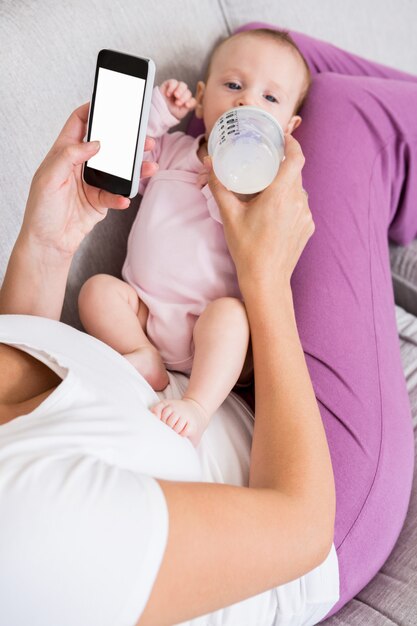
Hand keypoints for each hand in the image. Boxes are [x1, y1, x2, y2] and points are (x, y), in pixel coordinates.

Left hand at [19, 102, 158, 257]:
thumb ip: (70, 155)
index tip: (109, 104)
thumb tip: (95, 143)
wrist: (48, 243)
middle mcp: (80, 165)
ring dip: (134, 168)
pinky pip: (117, 195)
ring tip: (148, 166)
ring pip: (118, 170)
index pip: (78, 123)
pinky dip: (123, 196)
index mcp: (63, 153)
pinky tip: (125, 198)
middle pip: (107, 145)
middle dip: (125, 141)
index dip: (92, 111)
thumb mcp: (49, 177)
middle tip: (142, 139)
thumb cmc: (41, 210)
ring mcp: (92, 183)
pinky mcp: (100, 202)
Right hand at [160, 79, 196, 119]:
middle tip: (177, 103)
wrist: (159, 110)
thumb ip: (186, 108)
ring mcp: (177, 88)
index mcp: (187, 102)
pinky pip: (173, 82)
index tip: (186, 105)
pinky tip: (168, 94)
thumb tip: (189, 102)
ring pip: (183, 85)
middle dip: (183, 98)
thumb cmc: (169, 112)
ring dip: (180, 91)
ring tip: (175, 96)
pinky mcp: (170, 84)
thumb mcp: (179, 113)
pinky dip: (172, 87)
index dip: (191, 102)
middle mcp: (183, 94)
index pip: (193, 100)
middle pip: (188, 93)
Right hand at [205, 134, 313, 291]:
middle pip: (295, 173)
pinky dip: (289, 204)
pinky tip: (274, 215)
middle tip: (265, 166)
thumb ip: (219, 186)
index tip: (284, 138)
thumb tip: (210, 164)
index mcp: (280, 194)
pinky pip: (300, 207)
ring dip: (285, 187)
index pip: (296, 158)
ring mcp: (306, 215)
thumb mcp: (229, 215)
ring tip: (267, 193)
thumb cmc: (247, 249)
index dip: (293, 143)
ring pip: (298, 190)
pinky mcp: (308, 227)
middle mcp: (298, 201)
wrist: (266, 280)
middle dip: (282, 167)